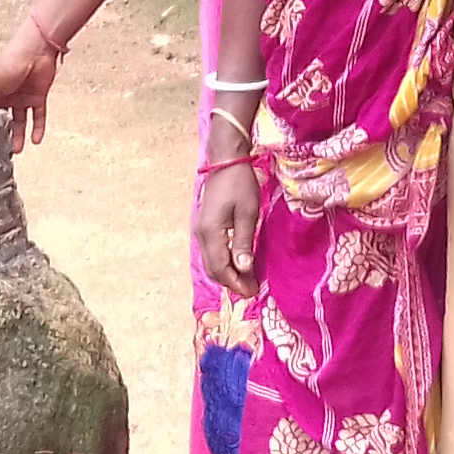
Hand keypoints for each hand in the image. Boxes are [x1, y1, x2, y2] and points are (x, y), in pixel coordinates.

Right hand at [0, 29, 58, 152]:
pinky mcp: (38, 97)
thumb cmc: (11, 61)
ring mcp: (23, 96)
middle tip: (0, 150)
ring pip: (20, 120)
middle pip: (3, 118)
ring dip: (19, 134)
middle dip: (2, 133)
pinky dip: (38, 128)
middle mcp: (7, 95)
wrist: (38, 50)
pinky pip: (38, 116)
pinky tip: (36, 140)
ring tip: (16, 150)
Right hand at [194, 164, 262, 296]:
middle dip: (231, 282)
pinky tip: (237, 263)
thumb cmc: (240, 184)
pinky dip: (223, 263)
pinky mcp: (204, 226)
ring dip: (227, 274)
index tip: (253, 292)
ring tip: (246, 280)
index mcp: (211, 233)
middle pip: (213, 269)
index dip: (236, 283)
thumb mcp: (247, 213)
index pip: (221, 268)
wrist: (225, 161)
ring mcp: (200, 231)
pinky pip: (211, 252)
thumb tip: (243, 268)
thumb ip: (244, 242)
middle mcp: (201, 235)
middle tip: (252, 289)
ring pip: (211, 262)